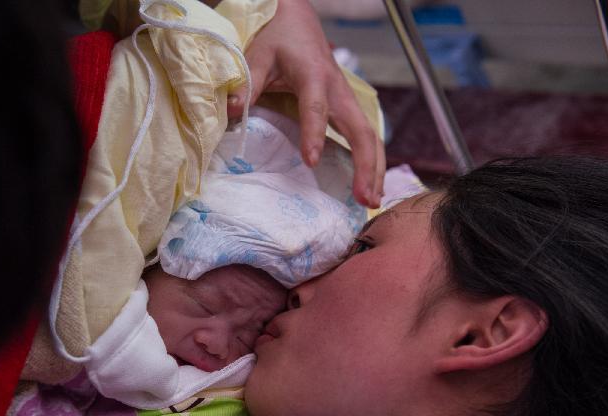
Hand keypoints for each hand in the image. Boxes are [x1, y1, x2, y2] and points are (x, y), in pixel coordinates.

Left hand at [226, 0, 383, 206]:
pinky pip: (366, 136)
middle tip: (364, 197)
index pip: (316, 107)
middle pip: (360, 129)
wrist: (297, 20)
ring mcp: (346, 100)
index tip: (311, 161)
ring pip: (370, 136)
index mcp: (314, 75)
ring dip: (375, 169)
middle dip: (365, 165)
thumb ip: (247, 84)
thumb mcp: (257, 56)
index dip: (314, 133)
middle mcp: (338, 90)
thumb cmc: (277, 38)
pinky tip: (371, 187)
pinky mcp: (347, 108)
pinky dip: (372, 162)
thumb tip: (232, 111)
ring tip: (372, 202)